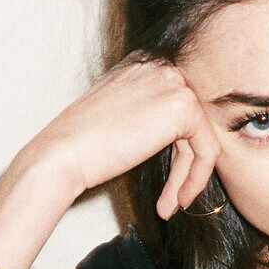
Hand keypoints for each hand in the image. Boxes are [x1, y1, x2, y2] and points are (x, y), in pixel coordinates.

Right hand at [0, 55, 220, 268]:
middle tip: (174, 197)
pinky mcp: (182, 106)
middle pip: (191, 122)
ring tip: (172, 204)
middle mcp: (160, 65)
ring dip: (188, 177)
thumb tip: (179, 136)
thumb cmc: (81, 144)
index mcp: (143, 64)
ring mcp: (172, 82)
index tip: (170, 178)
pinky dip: (196, 178)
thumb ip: (148, 114)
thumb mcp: (120, 116)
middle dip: (185, 165)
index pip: (176, 108)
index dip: (177, 148)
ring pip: (200, 138)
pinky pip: (207, 149)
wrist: (62, 155)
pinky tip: (178, 199)